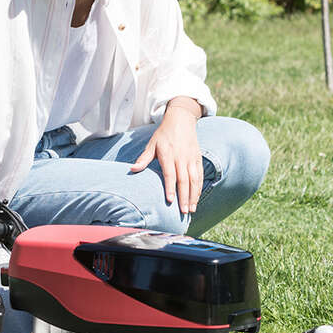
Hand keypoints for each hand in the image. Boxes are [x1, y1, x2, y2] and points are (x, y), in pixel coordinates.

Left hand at [130, 97, 203, 214]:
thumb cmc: (163, 135)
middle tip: (183, 212)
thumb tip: (132, 169)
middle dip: (184, 197)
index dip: (170, 187)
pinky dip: (199, 188)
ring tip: (191, 210)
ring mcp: (191, 158)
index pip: (170, 174)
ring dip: (193, 196)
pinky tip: (196, 199)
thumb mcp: (152, 144)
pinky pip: (200, 176)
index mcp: (168, 154)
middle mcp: (181, 157)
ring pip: (194, 180)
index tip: (170, 201)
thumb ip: (144, 158)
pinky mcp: (198, 159)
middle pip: (184, 180)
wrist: (181, 120)